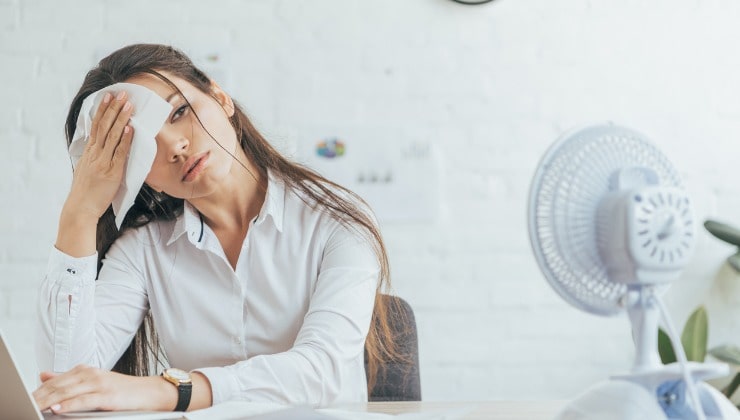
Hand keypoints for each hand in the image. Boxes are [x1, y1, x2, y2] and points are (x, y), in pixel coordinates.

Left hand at [33, 365, 172, 412]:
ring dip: (48, 401)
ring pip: (67, 392)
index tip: (25, 397)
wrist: (149, 392)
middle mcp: (90, 374)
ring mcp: (99, 384)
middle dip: (39, 396)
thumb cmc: (122, 390)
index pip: (55, 381)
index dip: (38, 390)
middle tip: (25, 403)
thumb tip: (44, 375)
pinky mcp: (107, 395)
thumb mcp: (93, 381)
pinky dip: (68, 405)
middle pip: (58, 386)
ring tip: (34, 406)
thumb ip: (68, 378)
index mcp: (84, 370)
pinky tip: (57, 408)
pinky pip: (83, 400)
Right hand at [66, 90, 134, 220]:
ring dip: (121, 119)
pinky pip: (119, 153)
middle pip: (104, 126)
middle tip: (121, 93)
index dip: (103, 110)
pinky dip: (124, 140)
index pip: (96, 126)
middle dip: (113, 108)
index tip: (108, 96)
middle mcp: (95, 154)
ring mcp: (102, 162)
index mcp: (89, 152)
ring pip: (112, 136)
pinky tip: (129, 128)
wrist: (80, 208)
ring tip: (128, 105)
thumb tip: (101, 147)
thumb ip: (94, 157)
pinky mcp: (111, 172)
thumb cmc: (86, 192)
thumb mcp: (87, 169)